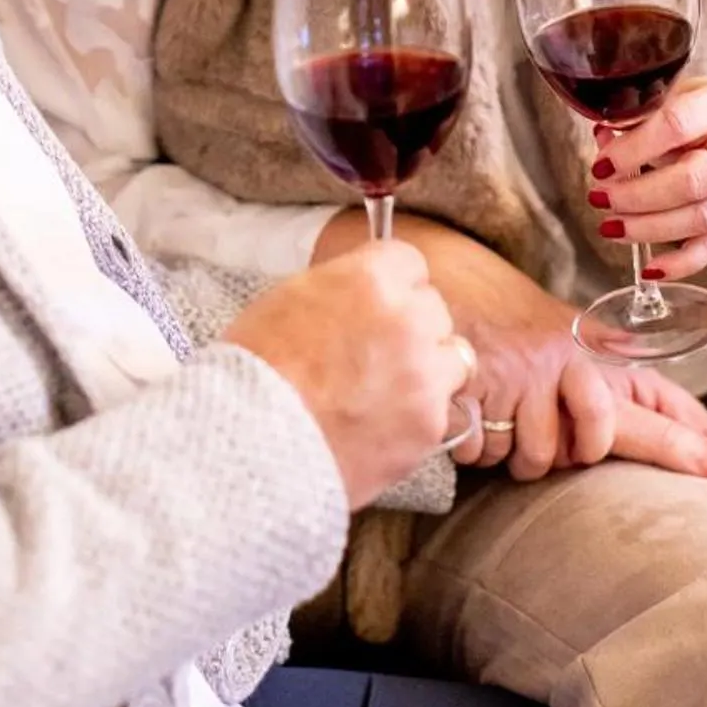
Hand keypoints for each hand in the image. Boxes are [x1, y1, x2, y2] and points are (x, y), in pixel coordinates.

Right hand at [222, 244, 470, 510]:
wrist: (253, 444)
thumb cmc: (256, 369)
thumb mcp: (290, 298)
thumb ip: (342, 287)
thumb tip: (363, 289)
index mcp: (371, 278)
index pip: (410, 263)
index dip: (392, 285)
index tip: (378, 304)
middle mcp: (408, 319)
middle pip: (434, 309)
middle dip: (411, 326)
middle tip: (375, 353)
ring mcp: (425, 374)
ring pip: (452, 357)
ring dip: (427, 369)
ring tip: (385, 391)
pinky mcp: (430, 424)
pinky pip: (441, 410)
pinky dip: (417, 416)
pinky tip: (380, 425)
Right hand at [313, 211, 706, 498]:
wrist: (437, 294)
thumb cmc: (505, 338)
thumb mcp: (564, 357)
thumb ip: (612, 396)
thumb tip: (689, 450)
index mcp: (598, 354)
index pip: (668, 401)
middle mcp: (573, 361)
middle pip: (615, 433)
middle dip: (648, 452)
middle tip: (690, 468)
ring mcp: (531, 375)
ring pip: (544, 458)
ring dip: (521, 453)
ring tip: (502, 418)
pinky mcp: (488, 388)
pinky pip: (497, 454)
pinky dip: (483, 446)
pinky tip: (474, 416)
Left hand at [587, 80, 706, 278]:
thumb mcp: (682, 97)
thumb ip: (642, 118)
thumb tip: (602, 139)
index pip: (677, 127)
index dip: (634, 149)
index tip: (601, 165)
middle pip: (692, 180)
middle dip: (638, 195)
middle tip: (600, 198)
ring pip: (702, 219)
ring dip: (649, 229)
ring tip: (611, 227)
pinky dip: (681, 263)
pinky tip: (649, 268)